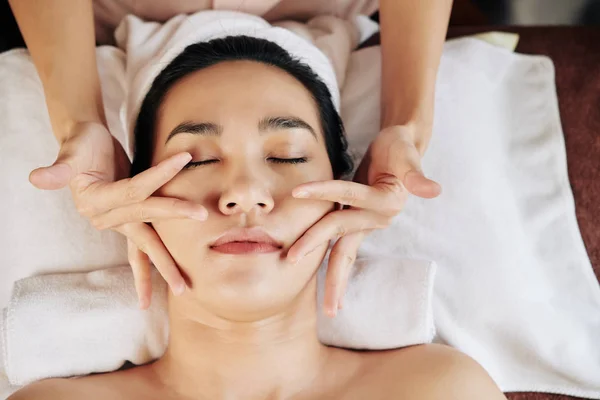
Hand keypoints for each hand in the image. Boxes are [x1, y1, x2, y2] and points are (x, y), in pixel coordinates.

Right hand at [29, 121, 206, 308]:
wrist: (86, 142)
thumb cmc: (82, 143)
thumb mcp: (72, 151)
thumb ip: (60, 167)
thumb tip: (36, 178)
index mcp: (95, 202)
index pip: (135, 190)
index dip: (160, 174)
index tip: (185, 158)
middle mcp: (107, 217)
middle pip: (144, 229)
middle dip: (168, 249)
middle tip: (191, 264)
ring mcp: (119, 220)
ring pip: (144, 246)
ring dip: (164, 266)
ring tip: (183, 290)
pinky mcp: (129, 218)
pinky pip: (143, 244)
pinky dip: (155, 258)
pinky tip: (169, 274)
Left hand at [287, 125, 440, 316]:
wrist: (400, 148)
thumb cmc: (401, 148)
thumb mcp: (407, 155)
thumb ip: (416, 174)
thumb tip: (434, 190)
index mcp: (386, 203)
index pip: (348, 199)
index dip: (323, 193)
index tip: (297, 191)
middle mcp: (375, 218)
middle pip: (342, 241)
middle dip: (322, 259)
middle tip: (290, 265)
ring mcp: (366, 222)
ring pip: (341, 249)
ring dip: (324, 267)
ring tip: (305, 281)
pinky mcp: (357, 219)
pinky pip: (339, 239)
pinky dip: (327, 254)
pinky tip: (316, 269)